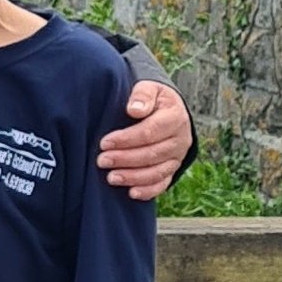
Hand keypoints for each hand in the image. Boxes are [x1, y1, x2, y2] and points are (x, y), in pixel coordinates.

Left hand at [97, 80, 191, 200]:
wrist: (165, 110)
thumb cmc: (152, 99)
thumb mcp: (149, 88)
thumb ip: (142, 94)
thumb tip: (134, 109)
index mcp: (175, 117)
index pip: (150, 131)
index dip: (127, 139)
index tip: (105, 142)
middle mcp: (180, 139)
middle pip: (152, 153)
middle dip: (125, 159)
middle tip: (101, 160)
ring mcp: (177, 156)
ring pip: (157, 171)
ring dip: (133, 176)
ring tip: (111, 177)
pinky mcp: (172, 168)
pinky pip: (162, 183)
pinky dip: (148, 191)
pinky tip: (131, 193)